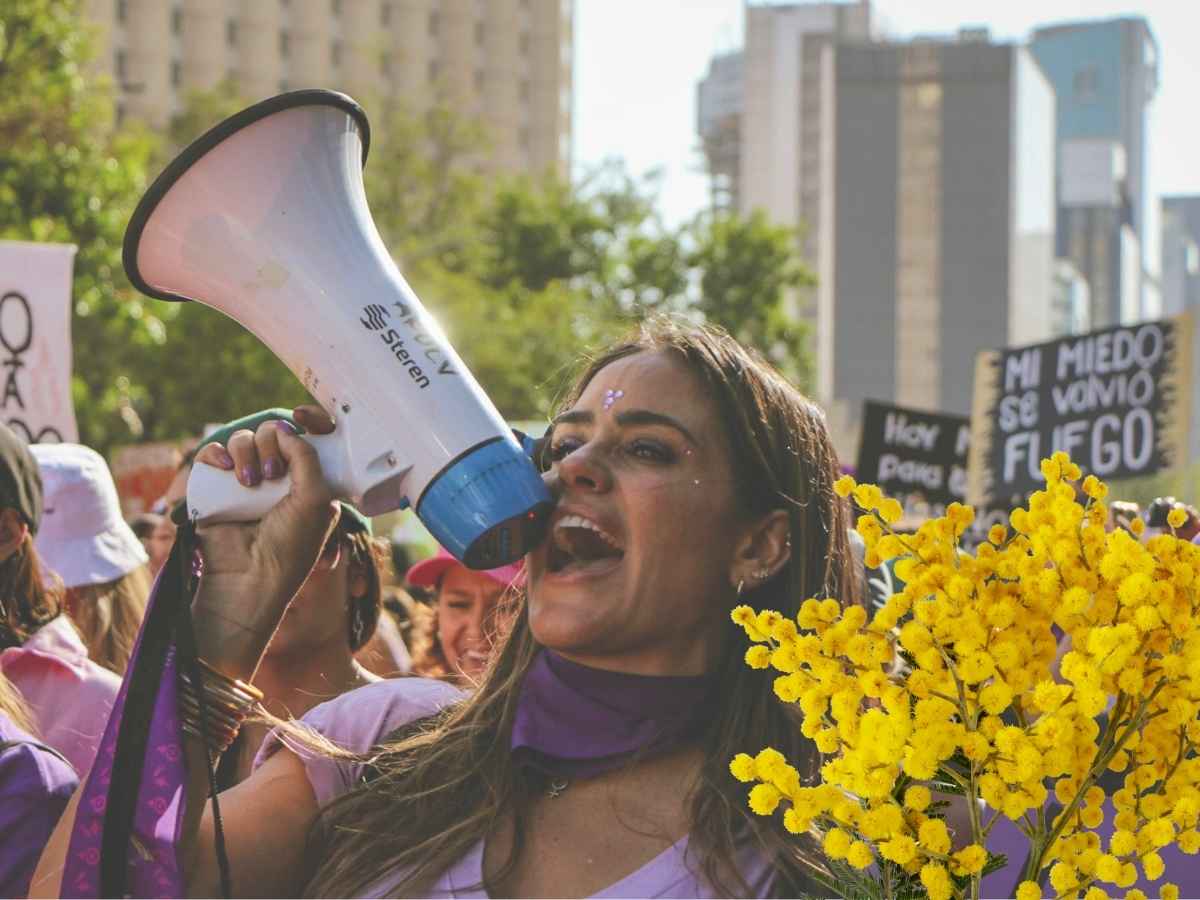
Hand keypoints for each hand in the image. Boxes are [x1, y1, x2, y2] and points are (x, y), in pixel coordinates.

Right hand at [190, 406, 338, 672]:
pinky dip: (216, 453)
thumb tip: (284, 427)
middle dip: (272, 444)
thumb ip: (306, 456)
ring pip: (242, 439)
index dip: (307, 420)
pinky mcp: (213, 489)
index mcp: (307, 480)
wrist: (249, 580)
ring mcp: (244, 482)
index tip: (303, 416)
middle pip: (271, 432)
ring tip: (250, 484)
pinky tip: (223, 468)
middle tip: (272, 475)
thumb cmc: (290, 546)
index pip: (307, 436)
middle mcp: (276, 478)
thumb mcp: (315, 499)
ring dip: (247, 453)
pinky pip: (212, 453)